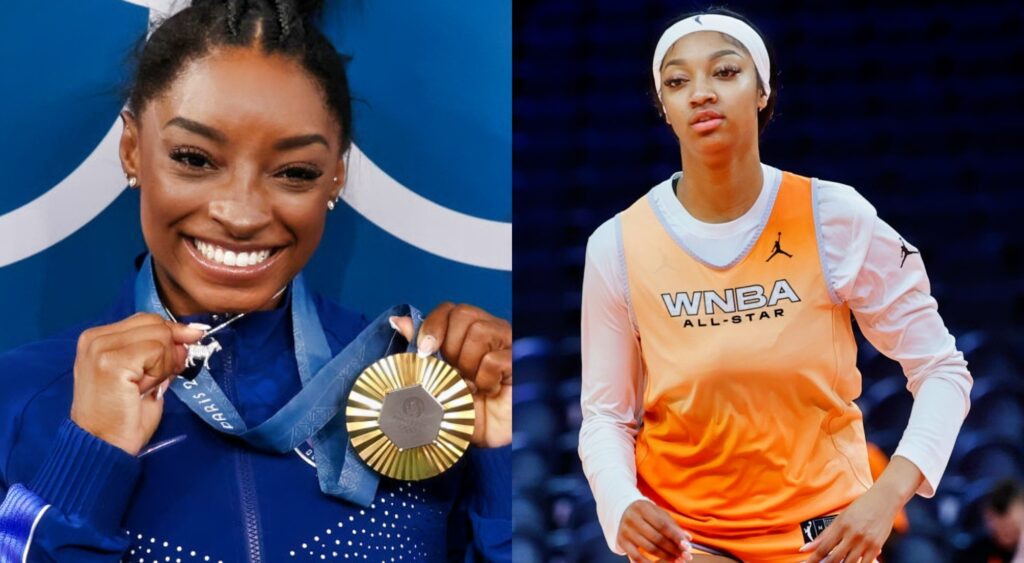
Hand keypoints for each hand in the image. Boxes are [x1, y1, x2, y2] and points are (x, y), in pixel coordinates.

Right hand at [70, 313, 203, 454]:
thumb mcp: (145, 376)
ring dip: (163, 364)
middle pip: (155, 323)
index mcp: (98, 338)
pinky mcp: (111, 362)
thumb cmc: (123, 417)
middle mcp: (94, 338)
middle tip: (159, 378)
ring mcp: (100, 348)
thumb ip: (161, 352)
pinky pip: (156, 351)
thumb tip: (189, 335)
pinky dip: (159, 371)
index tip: (185, 349)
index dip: (171, 334)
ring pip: (159, 335)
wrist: (103, 446)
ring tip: (144, 386)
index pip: (147, 319)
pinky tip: (143, 388)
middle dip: (169, 350)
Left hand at [390, 302, 510, 447]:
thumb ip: (422, 352)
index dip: (433, 326)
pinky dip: (485, 380)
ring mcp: (508, 344)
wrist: (492, 439)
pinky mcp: (520, 362)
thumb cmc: (466, 411)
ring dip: (468, 364)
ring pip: (480, 331)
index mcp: (469, 335)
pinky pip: (493, 359)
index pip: (449, 310)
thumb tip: (398, 322)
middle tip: (454, 373)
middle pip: (464, 314)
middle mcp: (490, 333)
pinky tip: (490, 391)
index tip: (424, 351)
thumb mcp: (437, 383)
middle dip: (450, 347)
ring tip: (472, 385)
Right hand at [618, 500, 693, 562]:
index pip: (663, 525)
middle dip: (673, 549)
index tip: (688, 547)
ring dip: (666, 557)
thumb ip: (673, 526)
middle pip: (657, 538)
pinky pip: (636, 557)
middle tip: (685, 557)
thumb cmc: (646, 514)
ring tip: (676, 560)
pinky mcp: (622, 542)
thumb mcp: (658, 514)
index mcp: (643, 508)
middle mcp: (632, 518)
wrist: (623, 511)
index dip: (676, 537)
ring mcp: (626, 531)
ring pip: (649, 548)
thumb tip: (688, 539)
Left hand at [799, 486, 899, 562]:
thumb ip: (824, 534)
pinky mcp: (877, 546)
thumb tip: (806, 547)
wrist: (885, 499)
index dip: (814, 558)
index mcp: (841, 525)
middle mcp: (852, 534)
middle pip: (835, 558)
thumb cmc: (861, 506)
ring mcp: (865, 541)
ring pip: (849, 562)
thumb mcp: (841, 517)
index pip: (823, 547)